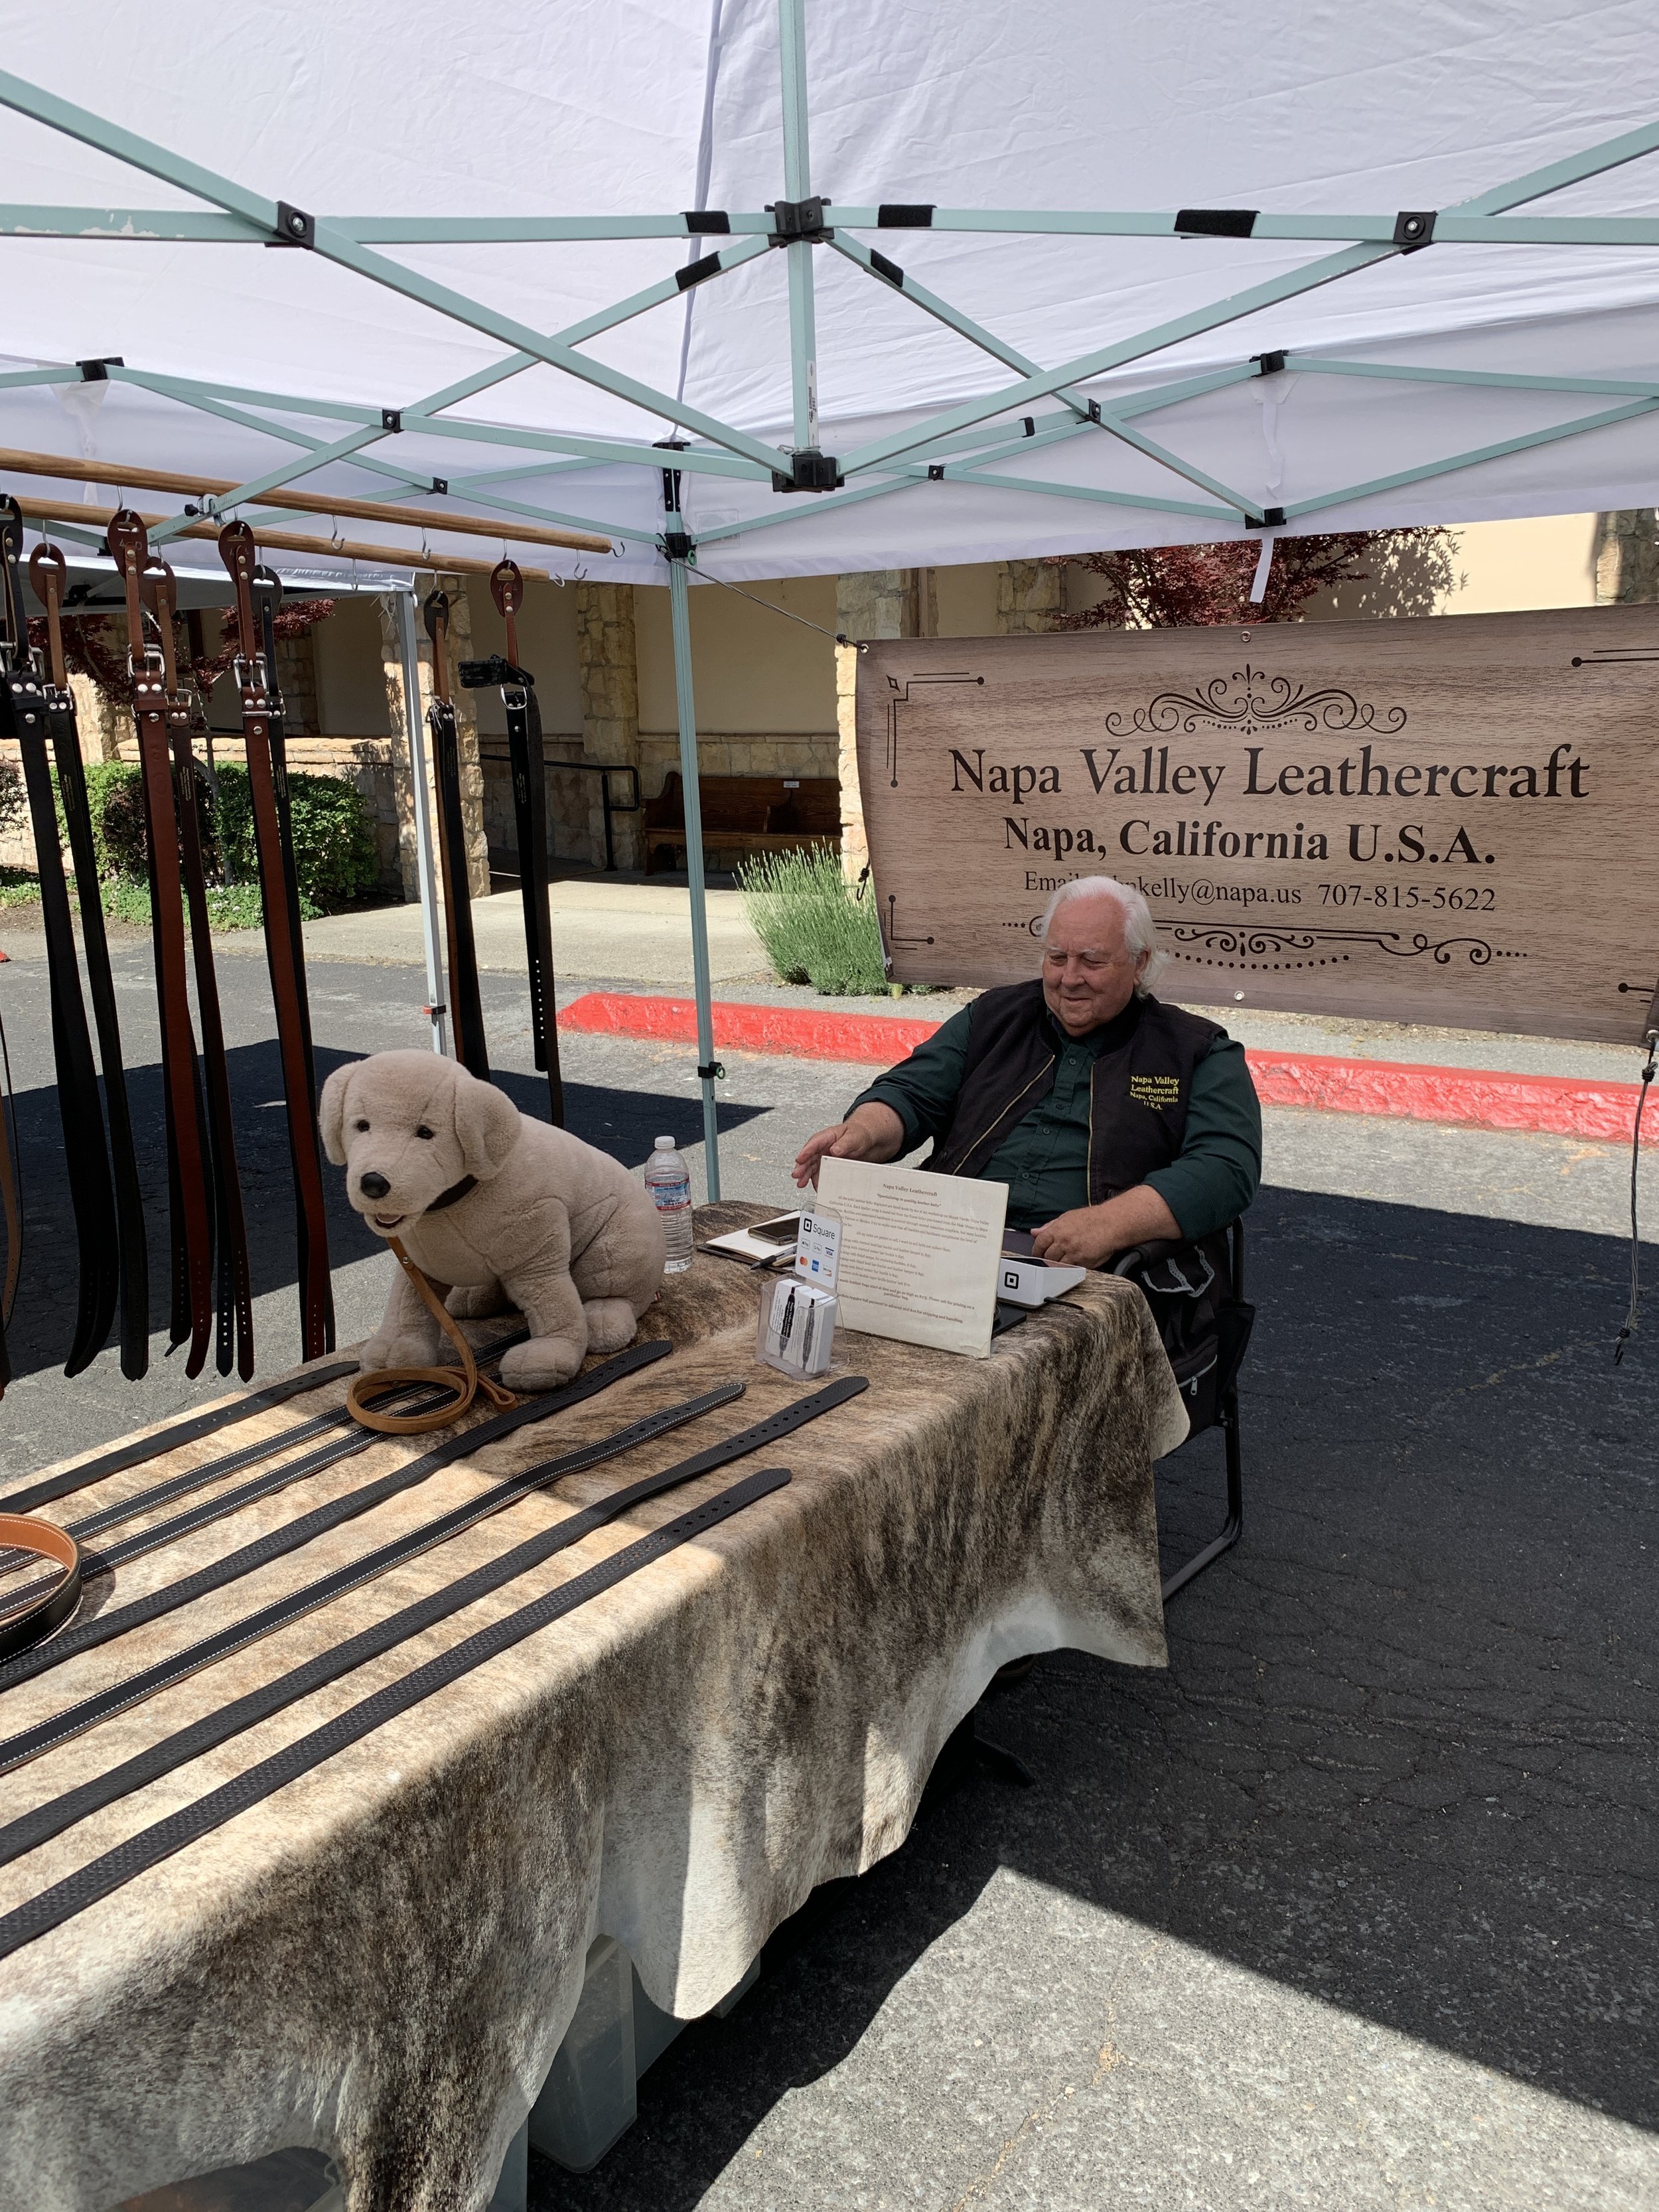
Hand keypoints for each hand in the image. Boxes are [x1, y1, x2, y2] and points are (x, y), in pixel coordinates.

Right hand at [791, 1101, 905, 1188]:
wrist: (869, 1140)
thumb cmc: (861, 1135)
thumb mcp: (855, 1137)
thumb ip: (845, 1144)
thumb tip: (835, 1150)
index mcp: (828, 1136)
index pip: (814, 1143)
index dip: (806, 1151)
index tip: (799, 1159)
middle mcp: (824, 1147)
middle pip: (810, 1156)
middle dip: (802, 1166)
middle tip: (797, 1175)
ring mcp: (826, 1157)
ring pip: (813, 1166)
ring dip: (806, 1175)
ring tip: (801, 1183)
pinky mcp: (831, 1167)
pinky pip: (822, 1174)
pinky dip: (818, 1181)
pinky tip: (817, 1187)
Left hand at [1028, 1207, 1125, 1268]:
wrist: (1112, 1224)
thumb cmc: (1092, 1219)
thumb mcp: (1067, 1217)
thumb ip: (1049, 1226)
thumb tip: (1035, 1232)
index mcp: (1057, 1230)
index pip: (1039, 1244)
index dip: (1036, 1251)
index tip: (1038, 1254)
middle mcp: (1063, 1242)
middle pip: (1047, 1257)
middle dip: (1047, 1259)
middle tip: (1050, 1259)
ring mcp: (1073, 1254)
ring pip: (1057, 1265)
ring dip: (1057, 1265)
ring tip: (1062, 1261)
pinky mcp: (1083, 1263)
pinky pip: (1071, 1270)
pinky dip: (1070, 1268)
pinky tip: (1073, 1263)